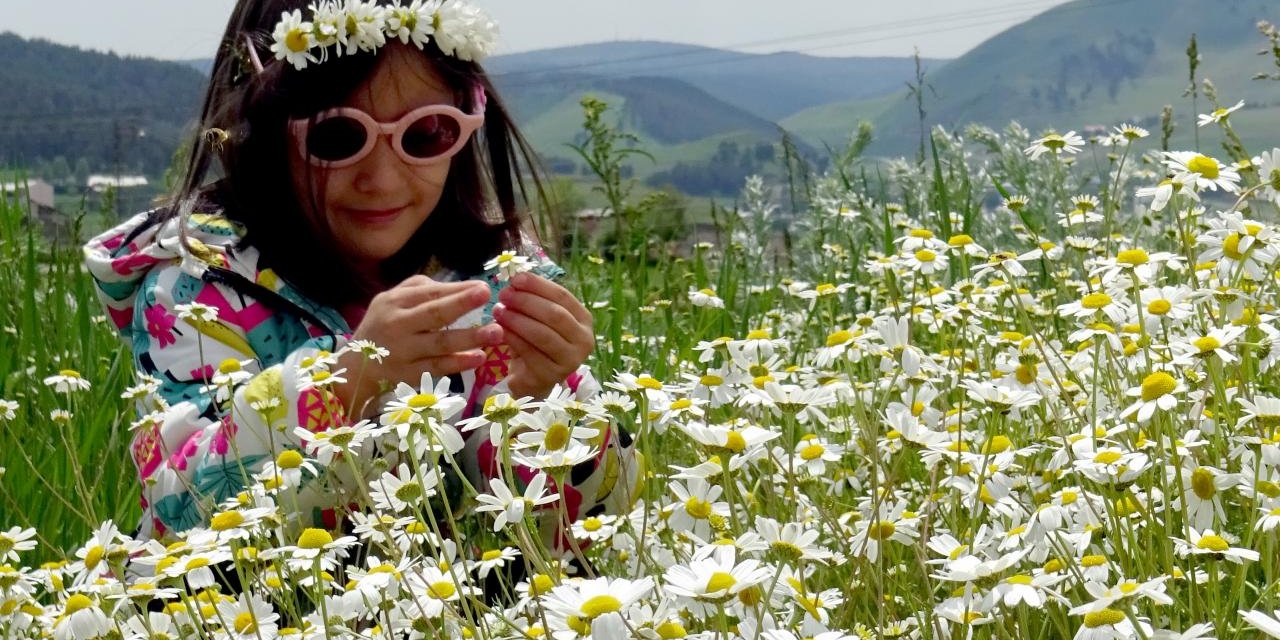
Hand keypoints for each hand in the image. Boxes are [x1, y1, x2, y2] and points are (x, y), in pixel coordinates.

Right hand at [333, 275, 502, 414]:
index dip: (456, 290)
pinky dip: (458, 364)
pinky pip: (436, 368)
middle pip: (433, 314)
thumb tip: (455, 285)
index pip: (429, 293)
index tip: (483, 287)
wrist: (354, 368)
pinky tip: (478, 358)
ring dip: (469, 337)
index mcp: (395, 302)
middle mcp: (397, 324)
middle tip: (487, 296)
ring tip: (496, 332)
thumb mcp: (390, 301)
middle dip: (461, 304)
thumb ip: (419, 288)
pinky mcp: (407, 374)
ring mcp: (402, 351)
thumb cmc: (382, 327)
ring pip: (439, 344)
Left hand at [492, 272, 593, 399]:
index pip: (563, 296)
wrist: (534, 377)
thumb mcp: (540, 318)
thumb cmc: (537, 342)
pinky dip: (512, 338)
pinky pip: (529, 352)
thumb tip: (516, 280)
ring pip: (542, 334)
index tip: (515, 279)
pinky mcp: (551, 375)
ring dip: (517, 319)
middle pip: (555, 314)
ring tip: (498, 311)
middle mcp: (584, 340)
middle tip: (504, 295)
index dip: (538, 285)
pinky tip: (499, 330)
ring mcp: (570, 360)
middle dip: (526, 302)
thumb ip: (534, 299)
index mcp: (584, 320)